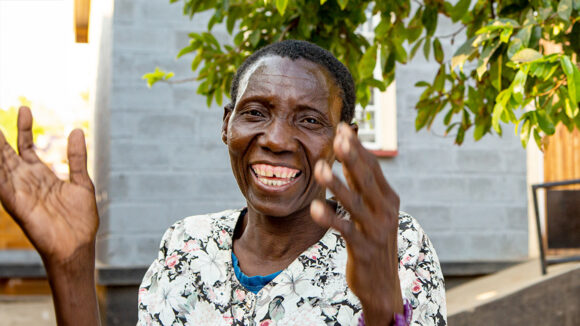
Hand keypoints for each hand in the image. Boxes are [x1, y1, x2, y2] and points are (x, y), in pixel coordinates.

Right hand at [0, 107, 98, 265]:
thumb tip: (76, 131)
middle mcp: (27, 181)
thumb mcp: (81, 182)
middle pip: (8, 152)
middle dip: (1, 135)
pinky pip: (0, 182)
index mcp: (42, 176)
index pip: (27, 147)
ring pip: (1, 164)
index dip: (24, 128)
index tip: (25, 109)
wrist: (77, 245)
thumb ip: (76, 158)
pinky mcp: (14, 203)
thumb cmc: (80, 220)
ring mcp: (19, 191)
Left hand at [311, 122, 402, 325]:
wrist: (384, 285)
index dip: (358, 147)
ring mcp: (375, 230)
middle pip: (367, 179)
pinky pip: (345, 230)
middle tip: (338, 136)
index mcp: (388, 199)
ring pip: (354, 202)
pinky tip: (315, 207)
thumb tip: (352, 155)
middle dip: (352, 157)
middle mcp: (385, 211)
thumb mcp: (373, 211)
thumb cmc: (374, 242)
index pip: (373, 167)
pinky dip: (330, 218)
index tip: (342, 128)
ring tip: (319, 168)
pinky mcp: (363, 248)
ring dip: (336, 185)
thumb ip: (363, 186)